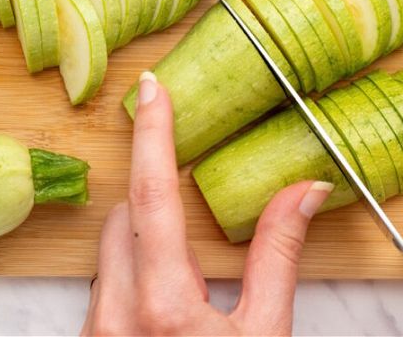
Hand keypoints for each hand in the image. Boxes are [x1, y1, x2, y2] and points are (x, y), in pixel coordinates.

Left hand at [81, 72, 331, 335]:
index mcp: (163, 301)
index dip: (153, 132)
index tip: (152, 90)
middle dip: (157, 214)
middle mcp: (116, 313)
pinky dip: (132, 281)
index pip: (152, 194)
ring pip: (108, 252)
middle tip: (197, 259)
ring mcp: (98, 330)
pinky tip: (163, 314)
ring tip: (184, 296)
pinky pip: (102, 287)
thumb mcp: (265, 332)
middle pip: (124, 218)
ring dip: (144, 249)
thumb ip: (278, 258)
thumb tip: (304, 192)